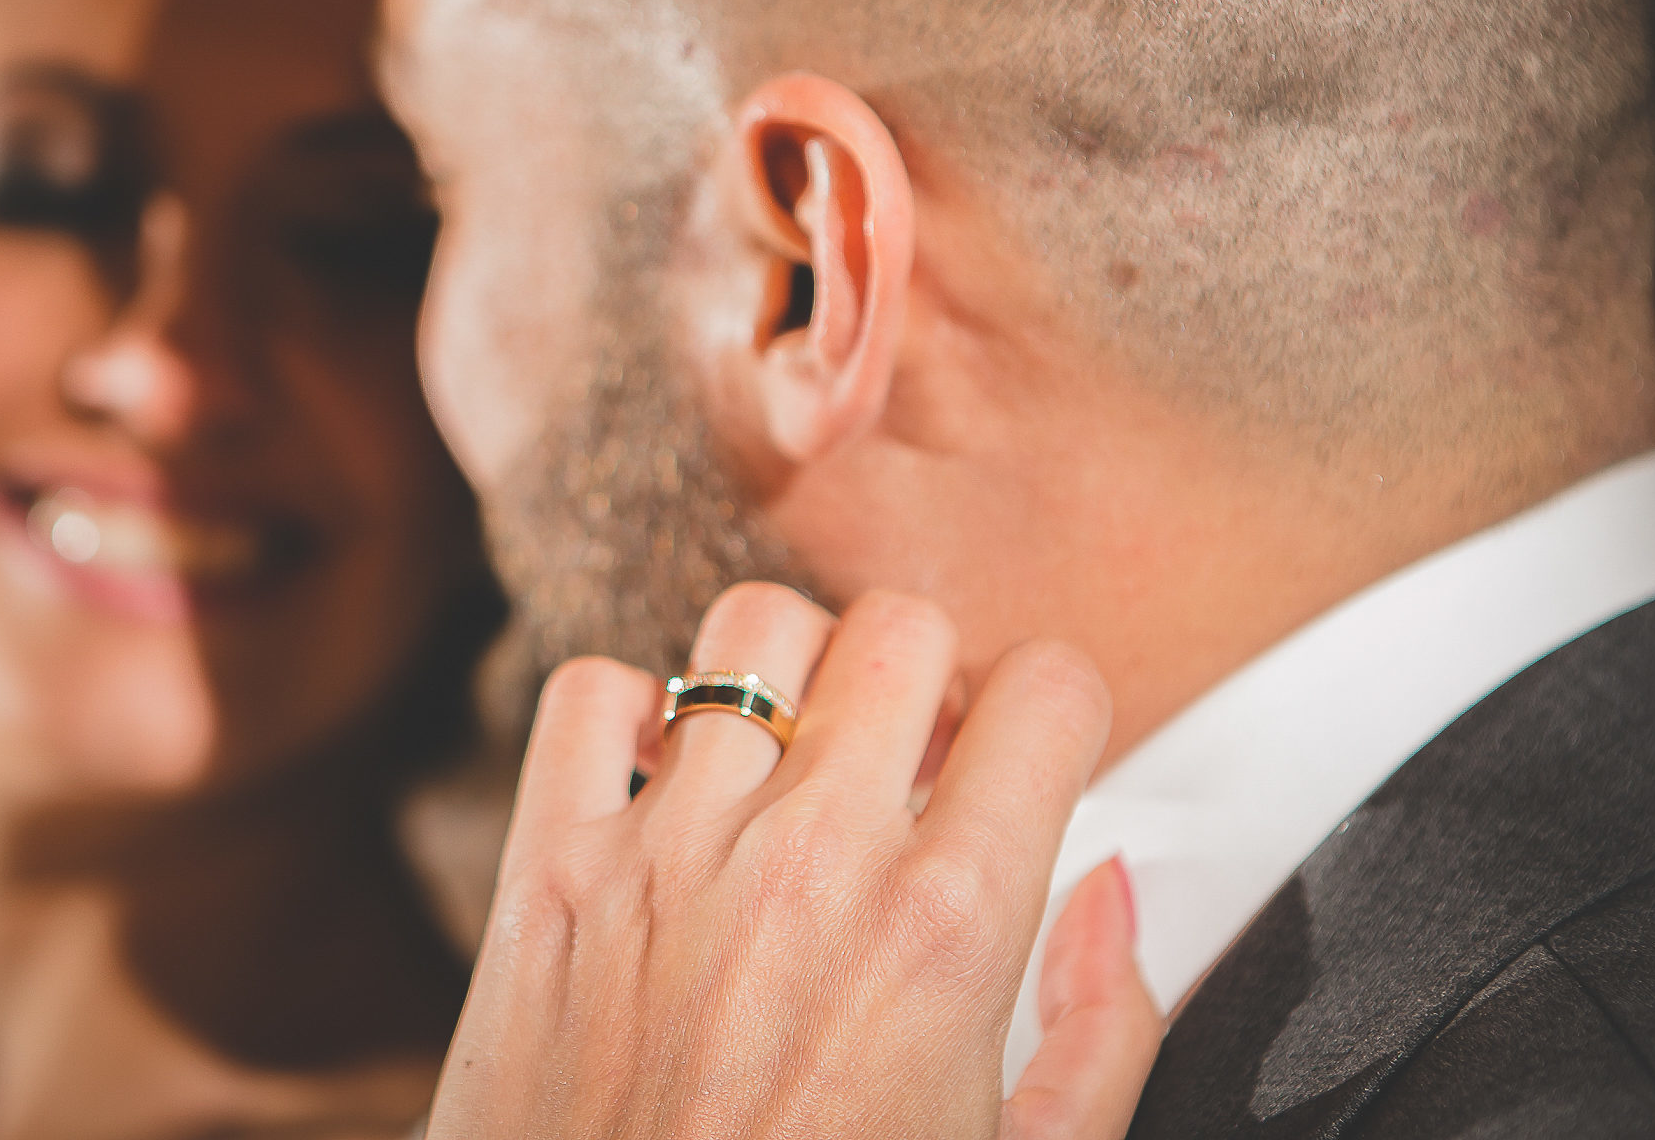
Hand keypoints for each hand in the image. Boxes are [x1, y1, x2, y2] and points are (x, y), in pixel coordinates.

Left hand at [425, 583, 1160, 1138]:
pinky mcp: (546, 874)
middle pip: (904, 629)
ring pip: (753, 626)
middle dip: (933, 677)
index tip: (1031, 756)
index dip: (1058, 715)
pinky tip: (667, 783)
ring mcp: (667, 855)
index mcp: (945, 932)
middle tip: (919, 758)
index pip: (1049, 691)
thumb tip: (1108, 895)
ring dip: (794, 670)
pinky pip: (589, 694)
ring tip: (798, 753)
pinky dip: (630, 711)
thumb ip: (1099, 1029)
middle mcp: (808, 864)